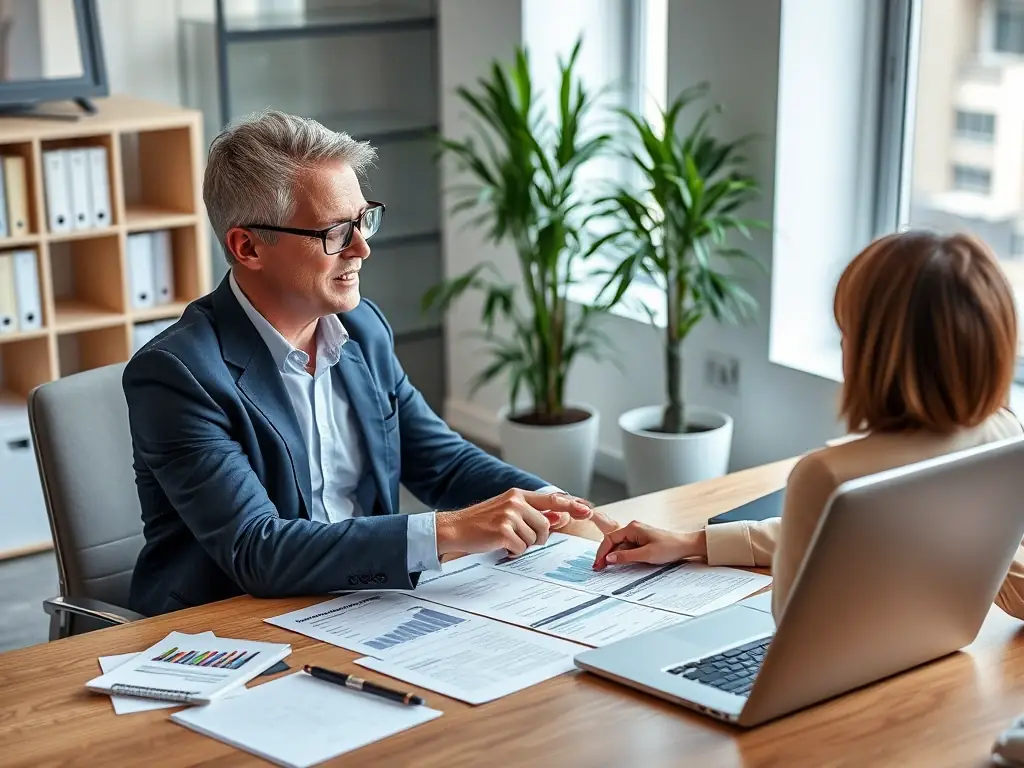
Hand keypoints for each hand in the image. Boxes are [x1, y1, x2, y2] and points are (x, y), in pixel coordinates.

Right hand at [436, 489, 594, 556]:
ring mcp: (509, 515)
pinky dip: (512, 551)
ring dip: (522, 545)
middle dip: (536, 537)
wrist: (454, 528)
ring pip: (534, 539)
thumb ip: (532, 513)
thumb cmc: (481, 522)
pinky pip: (521, 548)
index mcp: (518, 495)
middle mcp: (515, 502)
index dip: (571, 505)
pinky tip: (499, 545)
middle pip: (545, 526)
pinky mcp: (503, 530)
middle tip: (517, 538)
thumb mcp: (507, 512)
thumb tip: (557, 518)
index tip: (587, 509)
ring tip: (504, 539)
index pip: (551, 499)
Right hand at [592, 520, 706, 569]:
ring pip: (619, 545)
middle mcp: (633, 529)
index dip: (602, 552)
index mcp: (632, 528)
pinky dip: (621, 555)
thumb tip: (609, 559)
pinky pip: (627, 547)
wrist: (686, 545)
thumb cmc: (670, 547)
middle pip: (612, 541)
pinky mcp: (641, 540)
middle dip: (605, 554)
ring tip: (606, 568)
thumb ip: (625, 556)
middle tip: (599, 568)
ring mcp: (637, 534)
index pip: (610, 539)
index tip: (598, 564)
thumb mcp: (646, 554)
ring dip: (613, 556)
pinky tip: (619, 563)